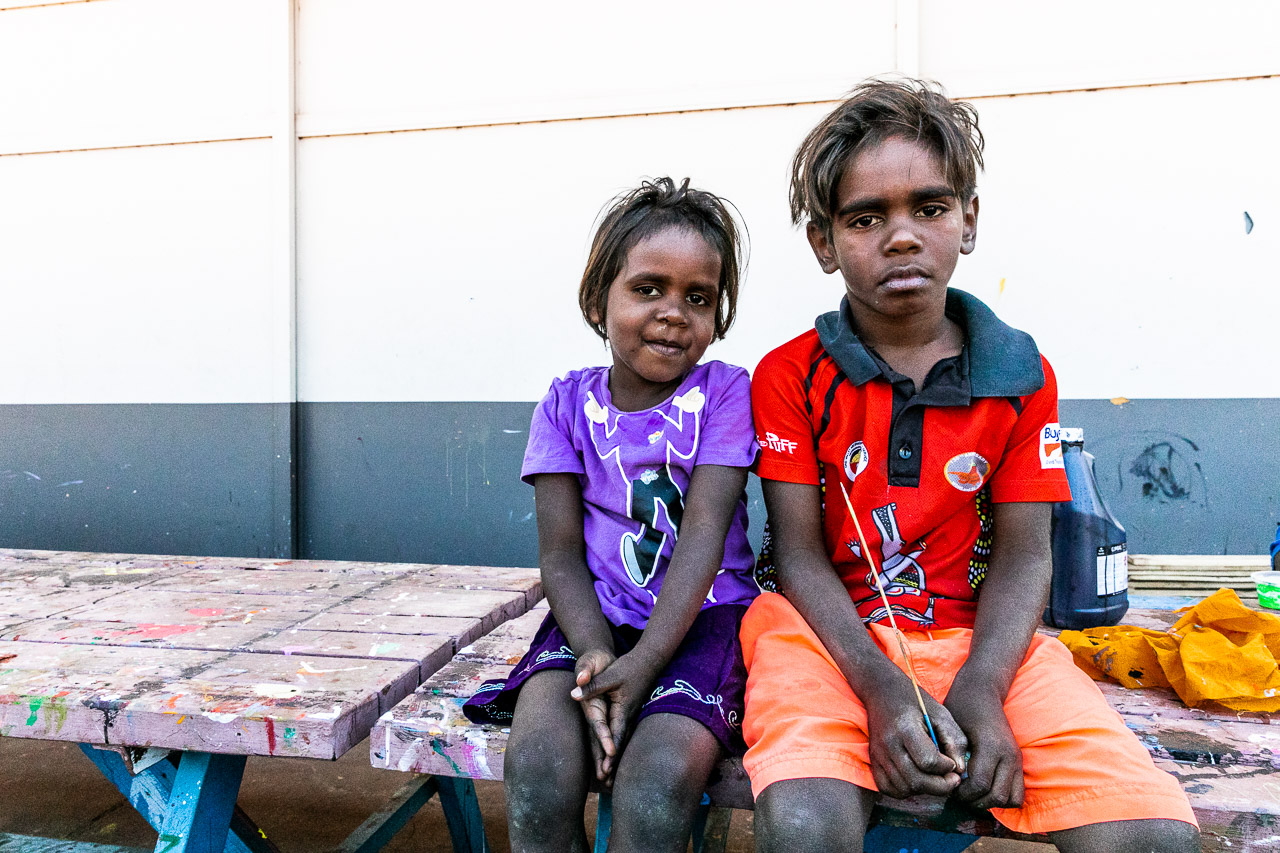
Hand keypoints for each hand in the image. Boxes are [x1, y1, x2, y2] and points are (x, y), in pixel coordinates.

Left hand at [571, 651, 660, 780]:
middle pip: (619, 743)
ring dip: (616, 759)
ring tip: (611, 779)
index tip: (606, 766)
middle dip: (612, 762)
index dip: (610, 750)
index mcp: (623, 709)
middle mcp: (627, 716)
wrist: (648, 661)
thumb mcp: (610, 674)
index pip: (616, 734)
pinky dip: (618, 748)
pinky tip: (615, 759)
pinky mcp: (628, 714)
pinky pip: (622, 734)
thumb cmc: (629, 667)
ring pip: (622, 741)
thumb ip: (592, 685)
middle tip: (606, 781)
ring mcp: (630, 716)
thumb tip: (574, 693)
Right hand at [864, 676, 966, 799]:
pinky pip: (888, 788)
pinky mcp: (873, 760)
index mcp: (905, 728)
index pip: (928, 762)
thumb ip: (954, 741)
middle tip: (952, 779)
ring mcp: (878, 754)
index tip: (952, 763)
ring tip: (935, 778)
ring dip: (924, 790)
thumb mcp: (941, 715)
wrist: (882, 691)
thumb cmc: (916, 702)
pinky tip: (917, 780)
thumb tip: (958, 770)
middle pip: (915, 780)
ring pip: (903, 788)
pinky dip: (904, 791)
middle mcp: (888, 744)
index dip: (946, 768)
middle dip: (940, 786)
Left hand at [945, 687, 1022, 808]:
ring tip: (972, 793)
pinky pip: (1018, 793)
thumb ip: (952, 755)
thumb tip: (948, 781)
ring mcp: (1016, 759)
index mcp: (990, 746)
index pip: (980, 784)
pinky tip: (985, 789)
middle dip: (975, 801)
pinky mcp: (1019, 762)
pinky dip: (1003, 798)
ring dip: (990, 802)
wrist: (982, 691)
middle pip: (996, 796)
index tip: (950, 787)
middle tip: (959, 794)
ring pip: (1010, 799)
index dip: (962, 793)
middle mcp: (1008, 755)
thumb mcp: (951, 729)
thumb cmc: (961, 708)